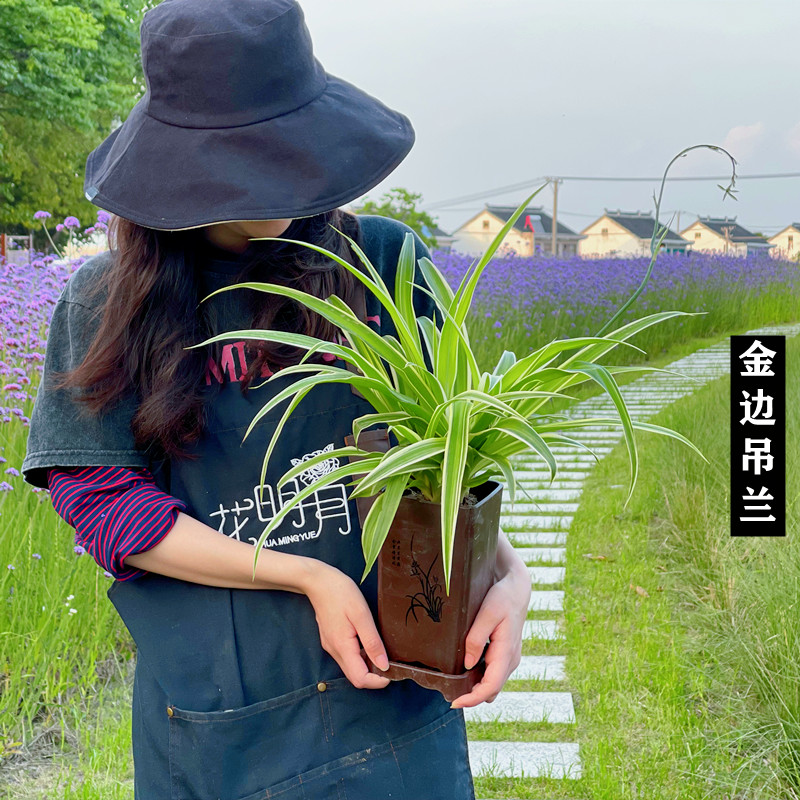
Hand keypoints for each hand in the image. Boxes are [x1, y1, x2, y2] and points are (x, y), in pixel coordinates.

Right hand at [303, 562, 390, 690]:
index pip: (360, 679)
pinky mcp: (331, 640)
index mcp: (342, 646)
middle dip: (374, 676)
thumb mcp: (361, 614)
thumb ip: (372, 642)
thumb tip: (384, 666)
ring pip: (351, 667)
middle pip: (355, 676)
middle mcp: (334, 651)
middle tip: (391, 664)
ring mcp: (331, 646)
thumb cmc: (341, 593)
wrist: (318, 581)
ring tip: (382, 652)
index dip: (377, 682)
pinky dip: (360, 657)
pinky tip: (368, 643)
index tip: (392, 672)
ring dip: (367, 666)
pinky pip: (347, 656)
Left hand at [450, 542, 529, 708]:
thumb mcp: (488, 613)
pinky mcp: (506, 653)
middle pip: (491, 690)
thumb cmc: (502, 597)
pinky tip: (466, 672)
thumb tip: (468, 665)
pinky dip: (481, 678)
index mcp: (506, 652)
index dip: (472, 699)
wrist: (516, 587)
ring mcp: (510, 658)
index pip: (490, 686)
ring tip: (455, 686)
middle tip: (450, 695)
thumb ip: (476, 639)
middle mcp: (511, 659)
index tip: (454, 703)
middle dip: (472, 696)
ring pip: (493, 683)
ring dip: (476, 688)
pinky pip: (493, 674)